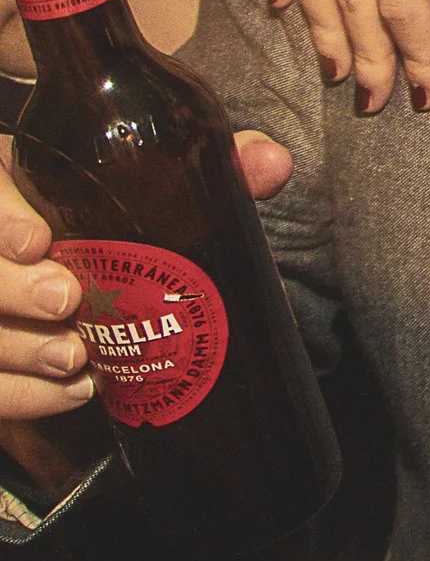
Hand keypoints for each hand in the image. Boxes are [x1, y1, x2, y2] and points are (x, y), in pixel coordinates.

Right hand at [0, 132, 288, 417]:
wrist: (105, 278)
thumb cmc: (135, 224)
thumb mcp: (166, 186)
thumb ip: (221, 171)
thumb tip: (271, 164)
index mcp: (20, 182)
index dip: (0, 220)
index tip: (35, 242)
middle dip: (9, 290)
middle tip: (65, 302)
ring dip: (19, 350)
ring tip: (73, 356)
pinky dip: (25, 396)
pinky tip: (73, 390)